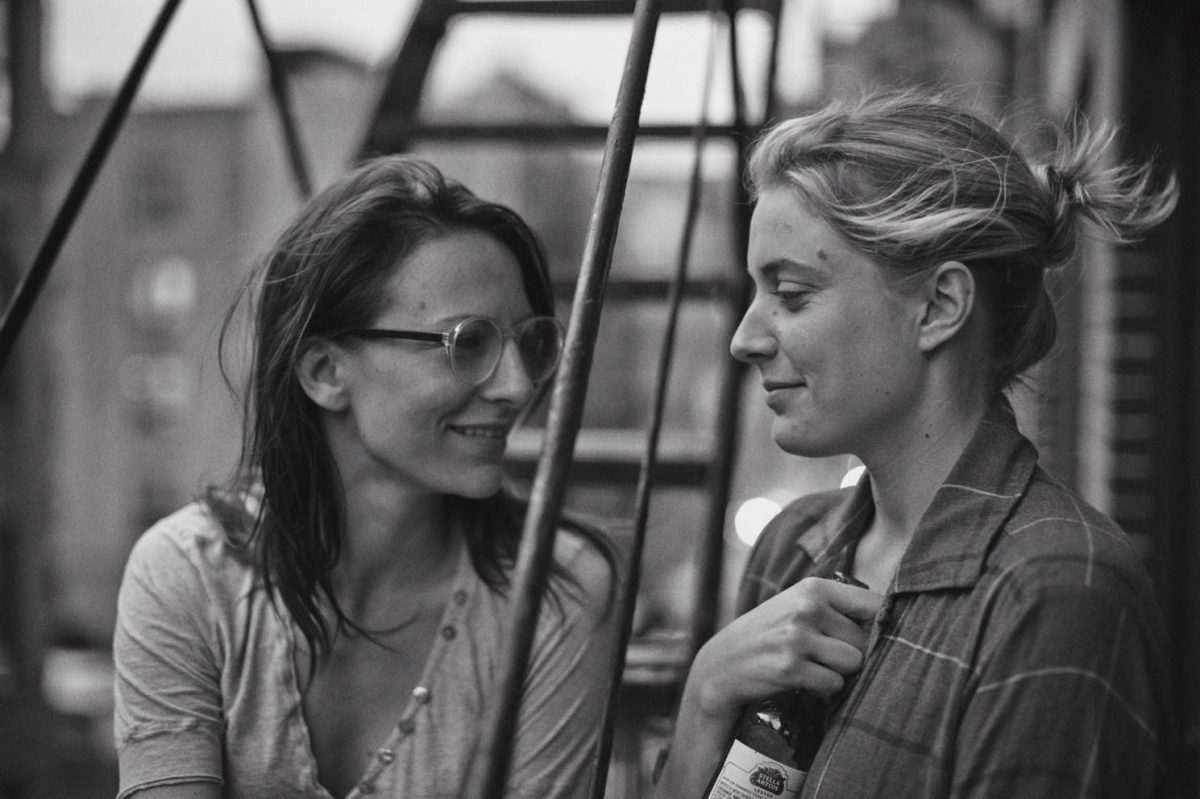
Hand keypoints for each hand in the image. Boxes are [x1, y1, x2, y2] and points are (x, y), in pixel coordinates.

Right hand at [689, 576, 881, 718]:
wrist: (724, 662)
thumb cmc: (770, 633)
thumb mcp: (798, 605)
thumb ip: (837, 608)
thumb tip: (892, 622)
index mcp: (814, 588)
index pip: (874, 604)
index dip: (878, 625)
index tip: (869, 636)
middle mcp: (807, 608)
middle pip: (865, 640)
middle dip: (851, 654)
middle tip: (823, 656)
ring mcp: (797, 637)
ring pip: (852, 664)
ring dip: (838, 673)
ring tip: (812, 667)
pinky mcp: (790, 667)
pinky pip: (833, 685)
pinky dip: (823, 689)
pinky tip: (802, 680)